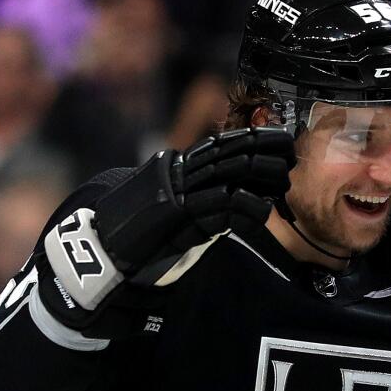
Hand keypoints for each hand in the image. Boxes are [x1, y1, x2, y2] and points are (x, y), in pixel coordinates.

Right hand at [39, 127, 294, 336]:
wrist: (100, 251)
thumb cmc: (141, 238)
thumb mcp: (178, 214)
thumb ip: (203, 204)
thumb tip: (235, 200)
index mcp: (178, 169)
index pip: (220, 147)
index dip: (251, 139)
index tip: (280, 139)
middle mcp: (177, 174)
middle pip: (226, 153)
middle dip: (260, 148)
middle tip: (290, 149)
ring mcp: (176, 192)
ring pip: (223, 172)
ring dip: (256, 171)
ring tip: (283, 177)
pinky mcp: (176, 214)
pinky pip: (214, 205)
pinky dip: (240, 206)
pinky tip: (260, 210)